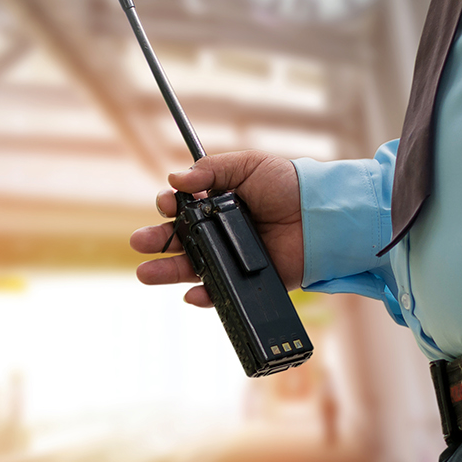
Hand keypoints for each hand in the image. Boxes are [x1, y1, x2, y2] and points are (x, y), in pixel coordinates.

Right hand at [128, 150, 302, 307]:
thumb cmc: (289, 186)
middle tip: (139, 242)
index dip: (169, 206)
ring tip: (145, 274)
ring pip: (192, 267)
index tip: (166, 204)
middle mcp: (221, 232)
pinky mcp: (247, 280)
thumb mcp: (250, 165)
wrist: (323, 216)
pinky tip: (192, 294)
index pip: (182, 207)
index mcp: (218, 202)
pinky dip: (205, 296)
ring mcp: (232, 258)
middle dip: (156, 241)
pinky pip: (220, 291)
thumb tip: (175, 178)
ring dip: (167, 272)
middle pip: (180, 239)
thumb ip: (212, 169)